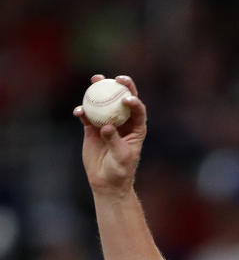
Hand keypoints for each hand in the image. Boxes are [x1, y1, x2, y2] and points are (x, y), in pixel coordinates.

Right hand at [74, 74, 146, 193]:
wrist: (106, 181)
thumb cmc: (120, 171)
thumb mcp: (121, 157)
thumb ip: (114, 140)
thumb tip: (106, 126)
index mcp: (136, 128)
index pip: (138, 110)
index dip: (134, 101)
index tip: (126, 98)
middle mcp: (123, 122)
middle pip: (122, 99)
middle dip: (120, 85)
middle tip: (113, 78)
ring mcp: (107, 123)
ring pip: (103, 103)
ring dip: (98, 90)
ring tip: (94, 81)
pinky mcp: (92, 128)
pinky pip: (87, 115)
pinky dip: (83, 111)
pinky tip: (78, 111)